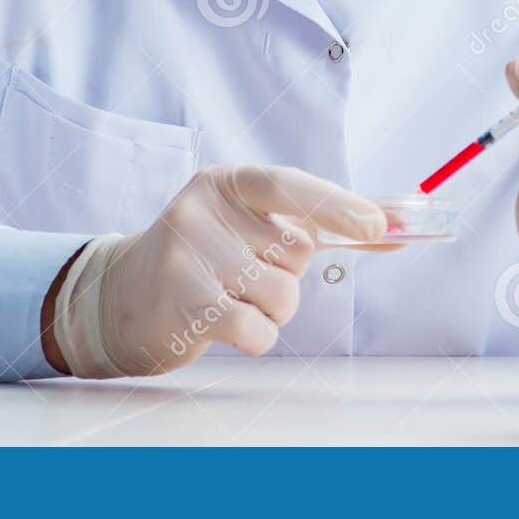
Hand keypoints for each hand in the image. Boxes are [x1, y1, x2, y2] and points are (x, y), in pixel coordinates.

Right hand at [46, 164, 385, 376]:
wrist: (123, 298)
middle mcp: (202, 210)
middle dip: (287, 274)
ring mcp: (187, 256)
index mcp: (226, 183)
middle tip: (245, 273)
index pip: (289, 186)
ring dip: (272, 310)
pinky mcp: (182, 304)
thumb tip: (395, 227)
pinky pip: (257, 329)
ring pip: (281, 295)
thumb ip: (320, 223)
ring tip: (233, 298)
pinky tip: (225, 324)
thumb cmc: (208, 258)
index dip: (337, 205)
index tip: (378, 225)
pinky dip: (257, 336)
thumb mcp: (250, 225)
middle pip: (293, 252)